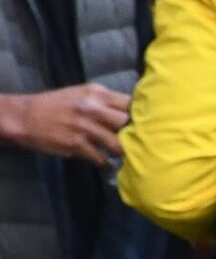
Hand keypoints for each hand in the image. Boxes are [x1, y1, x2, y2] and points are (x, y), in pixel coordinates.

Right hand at [0, 83, 129, 165]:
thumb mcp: (82, 94)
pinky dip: (107, 164)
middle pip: (127, 123)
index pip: (130, 103)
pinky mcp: (77, 144)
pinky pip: (102, 159)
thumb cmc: (57, 105)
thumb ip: (106, 101)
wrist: (25, 117)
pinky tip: (108, 165)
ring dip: (123, 153)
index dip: (141, 115)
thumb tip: (133, 113)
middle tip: (138, 142)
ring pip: (118, 144)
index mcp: (96, 93)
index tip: (147, 124)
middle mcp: (93, 108)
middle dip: (134, 134)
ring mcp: (85, 127)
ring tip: (126, 157)